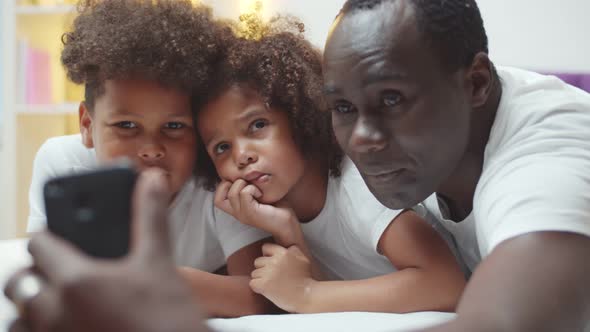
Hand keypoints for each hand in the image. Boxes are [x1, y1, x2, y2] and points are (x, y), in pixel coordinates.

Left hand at [4, 169, 207, 331]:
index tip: (58, 236)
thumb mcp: (160, 262)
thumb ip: (150, 217)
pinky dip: (39, 329)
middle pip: (20, 282)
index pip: (39, 245)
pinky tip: (65, 323)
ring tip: (56, 300)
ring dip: (30, 306)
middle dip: (34, 271)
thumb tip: (152, 179)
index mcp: (77, 280)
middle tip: (57, 269)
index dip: (48, 235)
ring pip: (18, 319)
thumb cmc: (168, 317)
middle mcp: (55, 311)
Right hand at [214, 179, 298, 238]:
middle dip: (232, 184)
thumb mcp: (258, 193)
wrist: (287, 223)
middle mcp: (236, 213)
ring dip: (245, 185)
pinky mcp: (251, 214)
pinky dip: (253, 189)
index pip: (217, 198)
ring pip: (233, 192)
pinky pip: (244, 193)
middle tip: (248, 185)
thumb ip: (248, 184)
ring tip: (257, 190)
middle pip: (219, 196)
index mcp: (236, 209)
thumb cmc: (276, 207)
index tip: (242, 183)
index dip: (225, 186)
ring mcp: (242, 215)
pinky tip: (261, 194)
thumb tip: (243, 168)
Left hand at [249, 243, 314, 312]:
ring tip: (273, 285)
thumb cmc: (306, 280)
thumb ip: (293, 250)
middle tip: (273, 277)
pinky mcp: (263, 285)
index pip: (265, 248)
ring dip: (261, 279)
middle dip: (263, 269)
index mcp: (283, 253)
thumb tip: (287, 248)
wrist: (306, 297)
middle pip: (258, 261)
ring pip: (254, 273)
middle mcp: (274, 261)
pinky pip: (252, 283)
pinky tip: (267, 290)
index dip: (267, 256)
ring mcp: (268, 273)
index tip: (272, 264)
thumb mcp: (303, 259)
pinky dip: (258, 288)